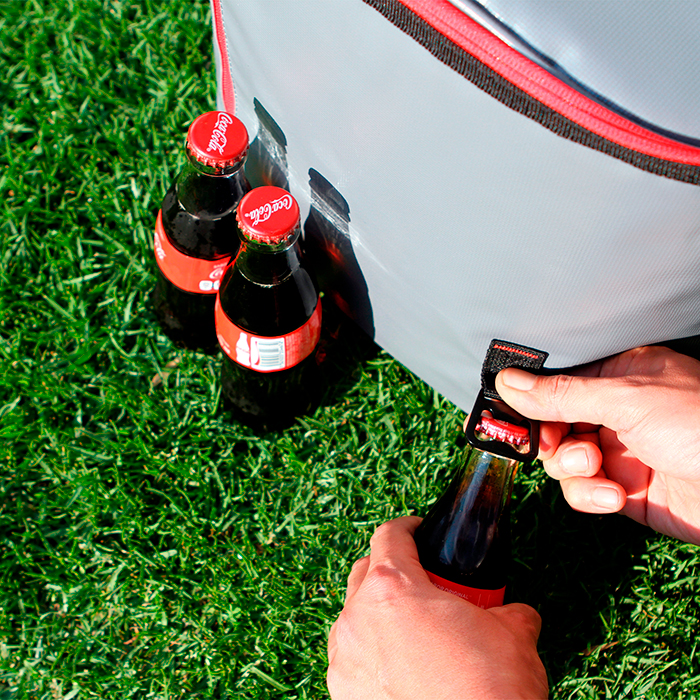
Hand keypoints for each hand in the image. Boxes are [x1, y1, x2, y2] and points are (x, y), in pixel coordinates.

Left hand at [327, 517, 547, 699]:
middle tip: (423, 583)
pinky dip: (371, 653)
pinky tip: (401, 668)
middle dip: (390, 568)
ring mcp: (345, 658)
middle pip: (365, 571)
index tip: (419, 532)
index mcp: (393, 587)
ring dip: (378, 612)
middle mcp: (358, 617)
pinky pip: (352, 657)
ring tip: (413, 629)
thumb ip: (507, 609)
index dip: (408, 528)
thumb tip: (514, 612)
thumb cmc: (490, 688)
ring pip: (355, 616)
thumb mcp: (512, 633)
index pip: (389, 535)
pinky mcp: (342, 694)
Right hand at [495, 345, 699, 543]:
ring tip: (594, 469)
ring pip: (561, 460)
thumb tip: (508, 382)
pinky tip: (613, 495)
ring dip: (571, 469)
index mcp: (619, 376)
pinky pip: (582, 491)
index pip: (556, 382)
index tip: (505, 414)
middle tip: (555, 445)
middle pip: (551, 423)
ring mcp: (618, 451)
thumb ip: (562, 394)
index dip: (528, 399)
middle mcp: (615, 411)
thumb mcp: (626, 400)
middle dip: (550, 439)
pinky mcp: (622, 489)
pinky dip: (590, 495)